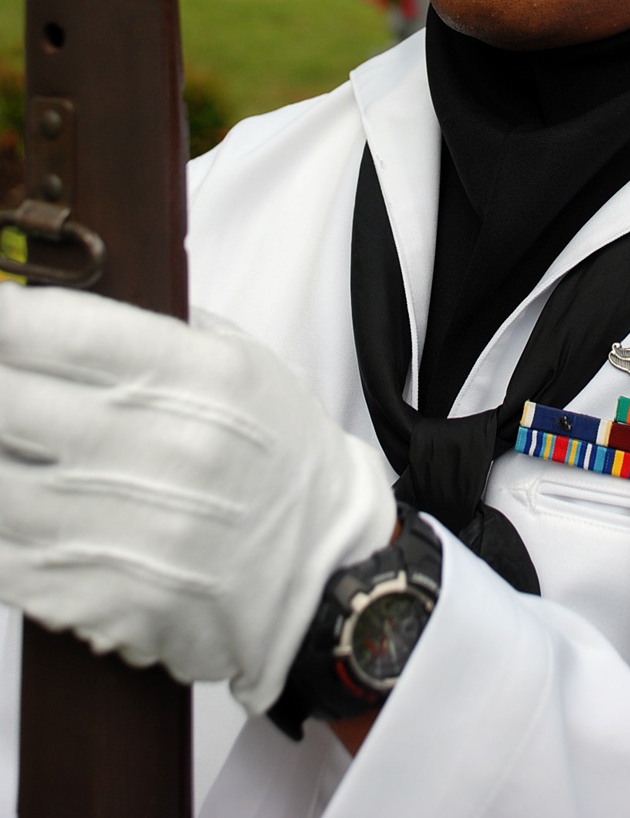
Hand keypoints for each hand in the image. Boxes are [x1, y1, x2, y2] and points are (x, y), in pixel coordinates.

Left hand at [0, 286, 395, 713]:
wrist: (323, 572)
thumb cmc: (278, 459)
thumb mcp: (247, 365)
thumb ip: (164, 330)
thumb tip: (65, 304)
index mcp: (208, 380)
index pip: (72, 333)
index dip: (4, 317)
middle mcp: (173, 451)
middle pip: (16, 402)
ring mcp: (135, 532)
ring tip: (4, 434)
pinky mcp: (105, 600)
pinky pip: (5, 558)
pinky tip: (5, 487)